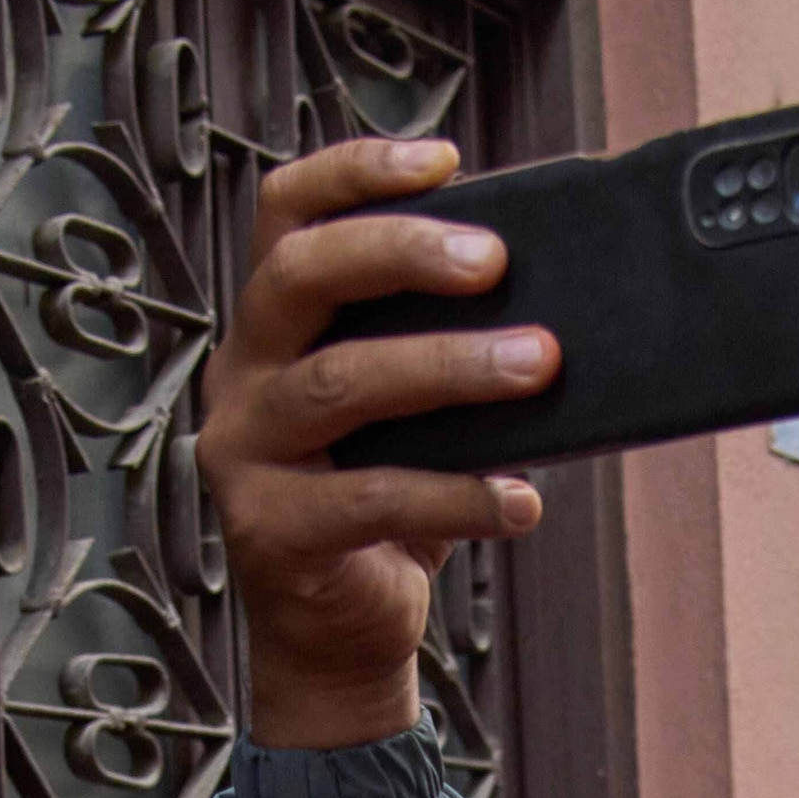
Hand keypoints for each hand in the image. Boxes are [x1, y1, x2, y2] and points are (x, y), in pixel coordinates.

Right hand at [192, 139, 550, 751]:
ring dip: (449, 366)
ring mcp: (244, 454)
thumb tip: (557, 302)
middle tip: (496, 261)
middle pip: (301, 276)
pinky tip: (522, 498)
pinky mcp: (270, 531)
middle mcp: (241, 375)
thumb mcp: (413, 412)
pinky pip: (375, 498)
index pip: (286, 213)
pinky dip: (459, 495)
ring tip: (539, 363)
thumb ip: (445, 347)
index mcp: (272, 326)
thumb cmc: (384, 507)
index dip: (357, 173)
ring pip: (341, 382)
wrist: (337, 638)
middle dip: (403, 253)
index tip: (445, 160)